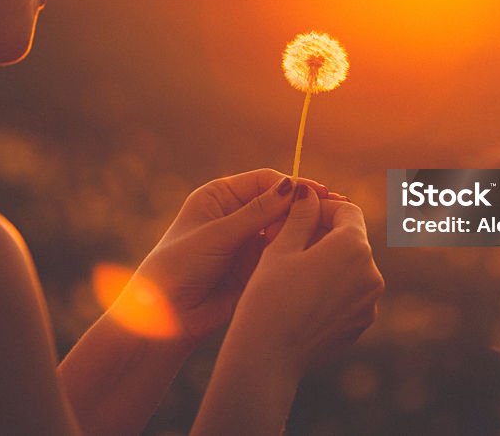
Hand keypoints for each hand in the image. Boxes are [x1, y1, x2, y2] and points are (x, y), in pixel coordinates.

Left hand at [116, 169, 333, 344]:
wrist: (163, 318)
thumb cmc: (178, 267)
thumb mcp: (216, 235)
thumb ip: (255, 213)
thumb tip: (291, 186)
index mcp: (219, 197)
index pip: (265, 182)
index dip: (293, 186)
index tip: (318, 193)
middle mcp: (235, 216)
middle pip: (279, 205)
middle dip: (305, 208)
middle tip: (337, 210)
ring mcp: (247, 243)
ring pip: (284, 230)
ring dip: (305, 230)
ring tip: (332, 233)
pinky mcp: (256, 269)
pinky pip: (282, 255)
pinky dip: (298, 253)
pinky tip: (318, 254)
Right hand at [224, 186, 384, 377]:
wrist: (267, 356)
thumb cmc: (269, 296)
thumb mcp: (280, 248)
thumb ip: (301, 216)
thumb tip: (308, 191)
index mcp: (354, 248)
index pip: (348, 210)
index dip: (323, 207)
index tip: (299, 214)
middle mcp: (372, 274)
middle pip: (352, 239)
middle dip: (325, 234)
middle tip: (290, 239)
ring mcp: (370, 302)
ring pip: (352, 267)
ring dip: (329, 260)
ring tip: (294, 267)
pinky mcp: (361, 324)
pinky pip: (351, 293)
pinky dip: (333, 287)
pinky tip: (303, 295)